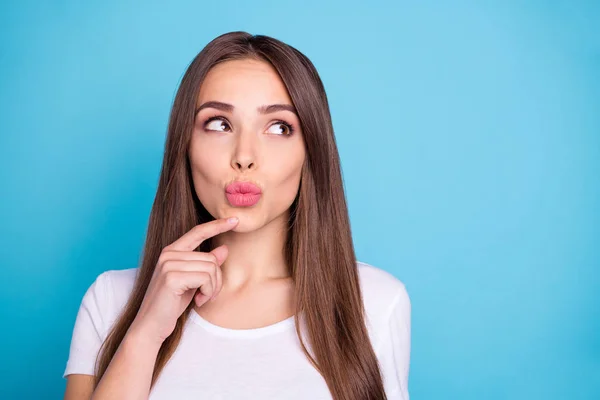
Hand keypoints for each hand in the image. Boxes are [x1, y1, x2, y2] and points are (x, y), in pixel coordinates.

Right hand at [129, 217, 238, 343]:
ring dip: (212, 288)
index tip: (234, 219)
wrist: (151, 326)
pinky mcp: (172, 277)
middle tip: (206, 294)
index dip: (217, 225)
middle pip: (211, 258)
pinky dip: (208, 292)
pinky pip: (206, 278)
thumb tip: (224, 248)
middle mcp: (168, 254)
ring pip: (211, 268)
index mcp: (172, 251)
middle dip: (216, 280)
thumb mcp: (193, 282)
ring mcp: (168, 264)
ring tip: (201, 298)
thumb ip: (206, 264)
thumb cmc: (171, 304)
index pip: (198, 232)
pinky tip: (198, 301)